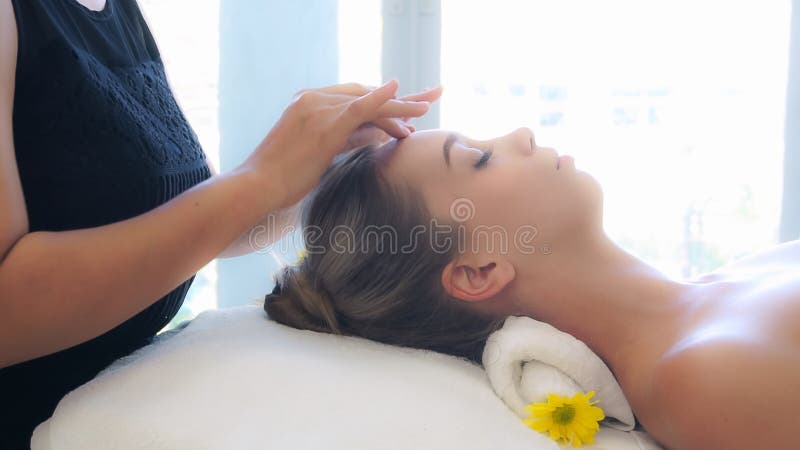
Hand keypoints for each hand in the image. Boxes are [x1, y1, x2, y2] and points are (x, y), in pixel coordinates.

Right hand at [240, 80, 431, 211]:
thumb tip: (373, 139)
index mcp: (306, 103)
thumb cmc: (281, 180)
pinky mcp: (325, 123)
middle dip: (396, 100)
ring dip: (399, 105)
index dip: (380, 102)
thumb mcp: (316, 155)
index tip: (404, 110)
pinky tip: (400, 93)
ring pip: (367, 102)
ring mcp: (317, 108)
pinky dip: (382, 100)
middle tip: (427, 101)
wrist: (257, 187)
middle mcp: (312, 99)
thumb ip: (342, 141)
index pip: (352, 97)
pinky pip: (361, 107)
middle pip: (363, 94)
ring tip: (427, 106)